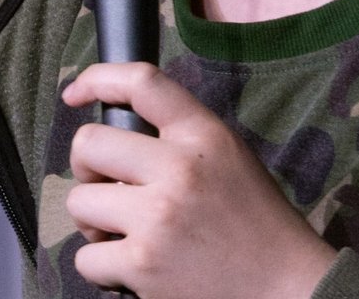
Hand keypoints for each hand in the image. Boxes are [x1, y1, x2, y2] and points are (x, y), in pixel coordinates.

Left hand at [61, 62, 337, 298]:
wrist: (282, 283)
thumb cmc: (255, 220)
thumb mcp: (229, 155)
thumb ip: (181, 137)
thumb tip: (119, 132)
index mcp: (204, 134)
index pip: (142, 83)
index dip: (99, 79)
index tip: (77, 93)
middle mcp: (179, 168)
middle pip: (89, 144)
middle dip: (87, 167)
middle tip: (106, 186)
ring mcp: (158, 217)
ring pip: (79, 201)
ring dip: (93, 219)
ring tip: (124, 232)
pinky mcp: (142, 265)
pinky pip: (86, 258)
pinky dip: (101, 266)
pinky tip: (131, 265)